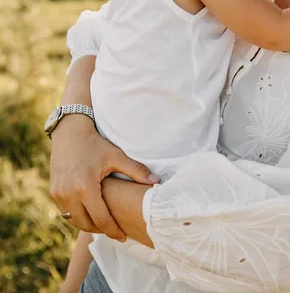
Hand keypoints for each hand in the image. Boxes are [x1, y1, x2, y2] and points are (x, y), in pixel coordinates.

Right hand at [50, 115, 159, 240]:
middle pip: (87, 224)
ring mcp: (58, 194)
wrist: (70, 132)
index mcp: (86, 187)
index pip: (101, 219)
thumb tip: (156, 181)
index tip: (123, 237)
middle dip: (102, 230)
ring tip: (103, 223)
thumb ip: (136, 170)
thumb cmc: (96, 144)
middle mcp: (69, 194)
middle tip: (115, 231)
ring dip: (88, 224)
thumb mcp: (116, 156)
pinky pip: (66, 212)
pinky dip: (77, 216)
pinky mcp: (53, 192)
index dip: (113, 231)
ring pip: (75, 220)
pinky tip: (89, 212)